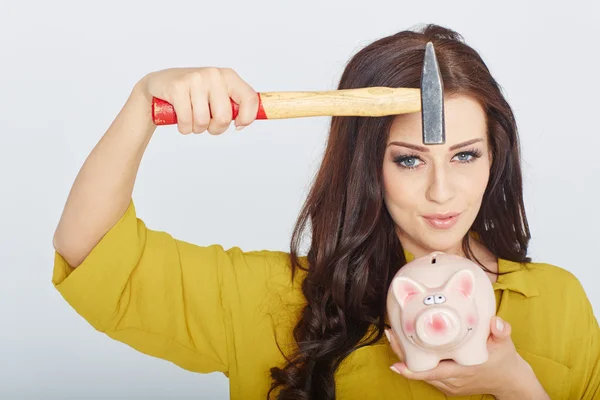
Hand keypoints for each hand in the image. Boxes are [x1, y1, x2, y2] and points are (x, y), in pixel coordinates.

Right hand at [137, 67, 258, 134]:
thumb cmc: (193, 94)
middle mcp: (213, 75)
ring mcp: (195, 79)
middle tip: (207, 123)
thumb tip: (243, 123)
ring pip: (203, 121)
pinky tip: (180, 118)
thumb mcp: (216, 95)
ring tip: (191, 118)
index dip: (247, 118)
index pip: (250, 98)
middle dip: (215, 128)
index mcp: (228, 76)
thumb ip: (233, 106)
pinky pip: (187, 121)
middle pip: (224, 117)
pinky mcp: (177, 88)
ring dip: (197, 128)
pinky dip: (184, 128)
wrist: (160, 84)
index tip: (238, 125)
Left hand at [385, 316, 548, 398]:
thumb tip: (496, 321)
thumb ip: (501, 331)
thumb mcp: (505, 343)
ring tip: (395, 335)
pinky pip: (427, 373)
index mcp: (462, 370)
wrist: (510, 381)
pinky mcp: (447, 385)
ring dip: (406, 357)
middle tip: (390, 334)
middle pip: (420, 371)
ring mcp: (448, 385)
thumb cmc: (504, 360)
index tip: (395, 362)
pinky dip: (417, 362)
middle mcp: (452, 381)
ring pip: (421, 372)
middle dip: (402, 354)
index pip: (431, 373)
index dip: (411, 370)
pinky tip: (409, 346)